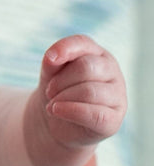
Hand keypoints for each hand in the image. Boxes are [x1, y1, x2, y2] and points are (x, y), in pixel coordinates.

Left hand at [24, 34, 126, 165]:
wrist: (56, 122)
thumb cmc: (57, 91)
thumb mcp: (50, 73)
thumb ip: (52, 62)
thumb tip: (52, 58)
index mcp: (96, 54)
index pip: (82, 43)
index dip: (64, 48)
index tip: (48, 60)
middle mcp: (111, 71)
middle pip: (86, 67)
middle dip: (60, 81)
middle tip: (49, 92)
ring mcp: (117, 95)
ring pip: (89, 91)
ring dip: (62, 98)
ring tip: (53, 104)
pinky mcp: (114, 119)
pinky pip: (94, 114)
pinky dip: (70, 111)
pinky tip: (56, 111)